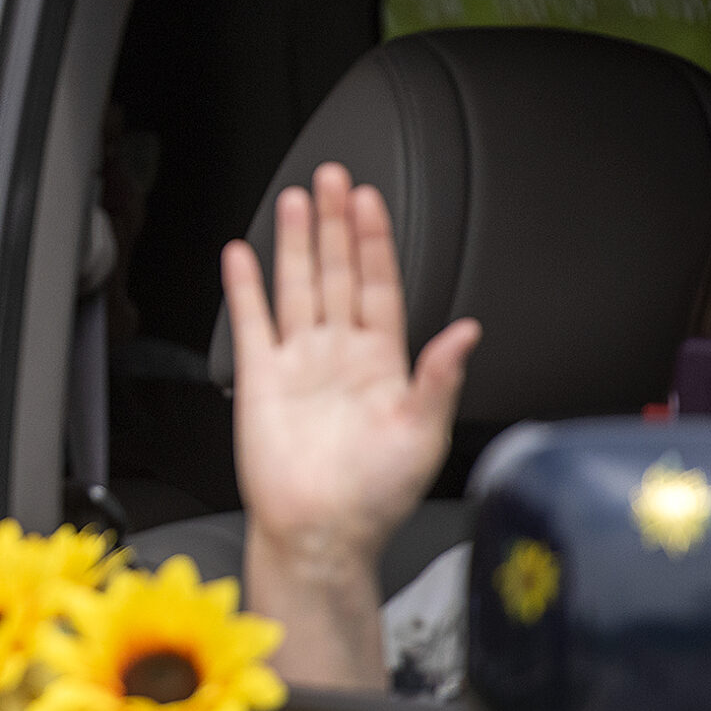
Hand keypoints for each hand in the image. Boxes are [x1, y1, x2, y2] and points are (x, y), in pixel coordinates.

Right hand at [223, 163, 479, 687]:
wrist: (319, 531)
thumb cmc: (375, 496)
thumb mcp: (424, 434)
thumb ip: (440, 378)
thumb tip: (467, 333)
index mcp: (384, 364)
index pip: (379, 286)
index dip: (374, 242)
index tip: (370, 202)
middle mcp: (340, 355)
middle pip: (337, 274)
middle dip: (335, 225)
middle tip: (332, 179)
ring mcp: (299, 363)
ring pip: (297, 287)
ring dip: (297, 243)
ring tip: (296, 200)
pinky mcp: (260, 378)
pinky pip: (252, 321)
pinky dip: (245, 287)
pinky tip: (243, 254)